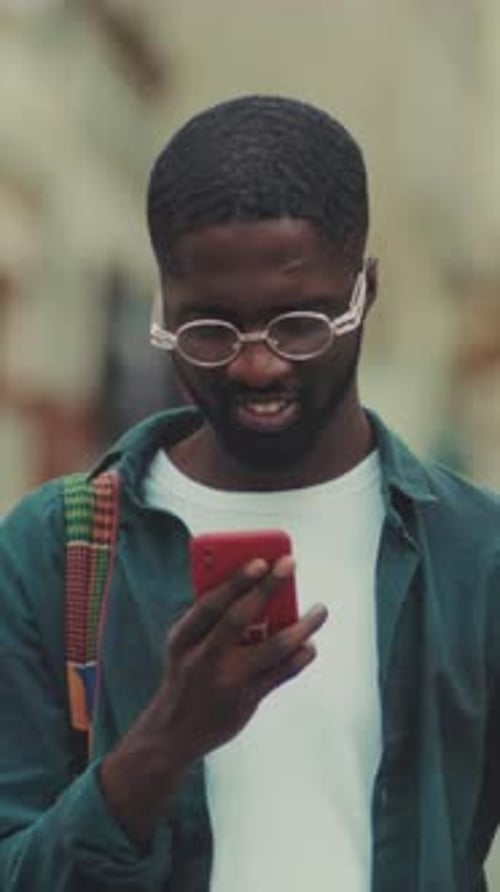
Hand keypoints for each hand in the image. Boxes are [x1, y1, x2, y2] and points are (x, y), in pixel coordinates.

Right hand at [100, 557, 326, 845]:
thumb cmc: (187, 675)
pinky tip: (309, 645)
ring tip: (319, 610)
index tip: (261, 561)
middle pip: (241, 616)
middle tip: (290, 564)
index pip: (211, 603)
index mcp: (183, 638)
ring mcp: (227, 680)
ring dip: (302, 626)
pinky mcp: (247, 700)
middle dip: (268, 587)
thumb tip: (257, 588)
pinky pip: (282, 673)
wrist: (173, 733)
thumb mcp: (184, 646)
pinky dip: (300, 656)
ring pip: (274, 647)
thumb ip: (212, 620)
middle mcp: (204, 657)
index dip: (237, 580)